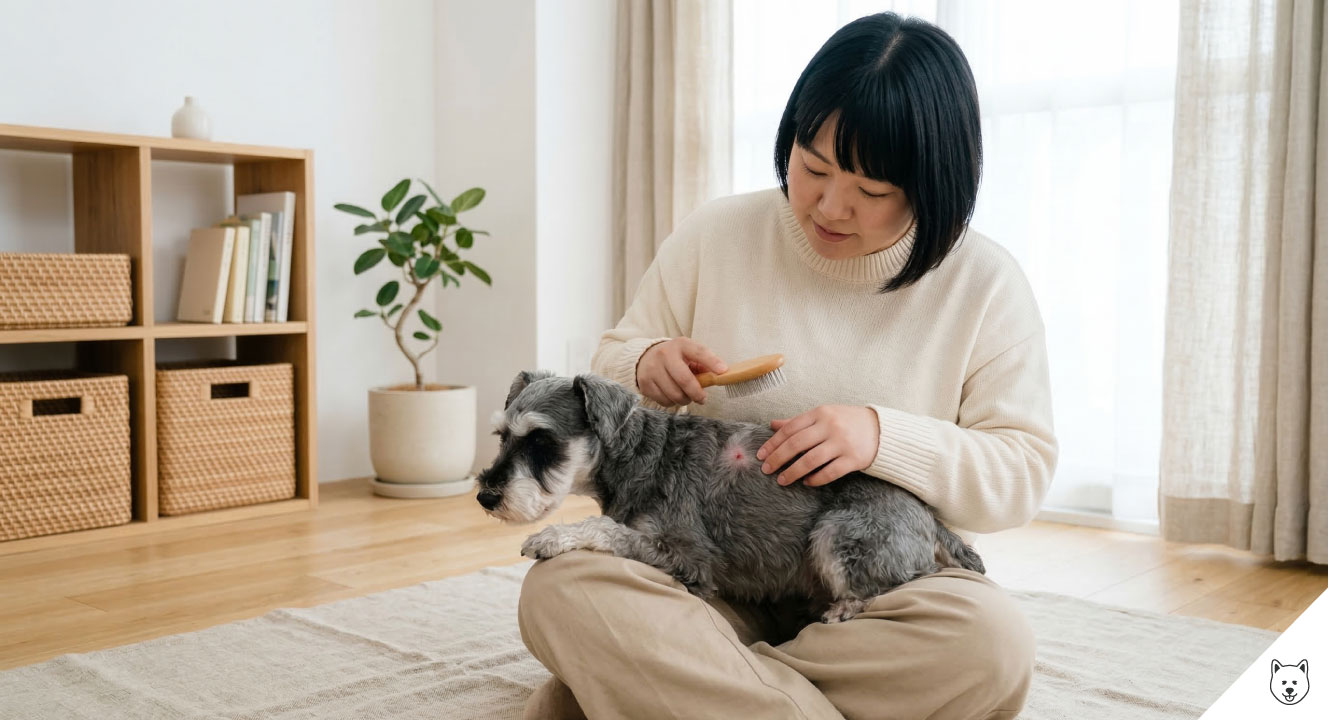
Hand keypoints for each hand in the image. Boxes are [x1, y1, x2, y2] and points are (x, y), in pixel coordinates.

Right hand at [636, 337, 727, 406]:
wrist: (646, 357)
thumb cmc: (675, 358)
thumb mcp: (689, 354)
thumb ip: (704, 364)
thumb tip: (719, 377)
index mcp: (680, 345)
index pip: (699, 352)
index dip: (712, 362)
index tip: (723, 371)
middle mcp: (665, 355)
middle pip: (684, 380)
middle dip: (697, 393)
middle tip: (702, 398)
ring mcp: (653, 369)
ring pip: (674, 394)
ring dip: (685, 400)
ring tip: (686, 396)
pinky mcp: (645, 383)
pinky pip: (664, 401)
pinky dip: (672, 402)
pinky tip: (672, 395)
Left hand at [755, 405, 879, 486]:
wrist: (882, 430)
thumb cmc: (847, 421)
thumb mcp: (823, 415)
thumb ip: (799, 421)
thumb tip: (773, 425)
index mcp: (820, 413)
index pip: (790, 429)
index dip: (773, 443)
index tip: (761, 455)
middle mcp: (830, 426)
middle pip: (796, 444)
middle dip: (778, 459)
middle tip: (767, 470)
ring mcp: (842, 443)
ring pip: (810, 460)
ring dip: (793, 472)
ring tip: (782, 480)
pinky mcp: (853, 459)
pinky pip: (829, 473)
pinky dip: (815, 479)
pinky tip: (807, 482)